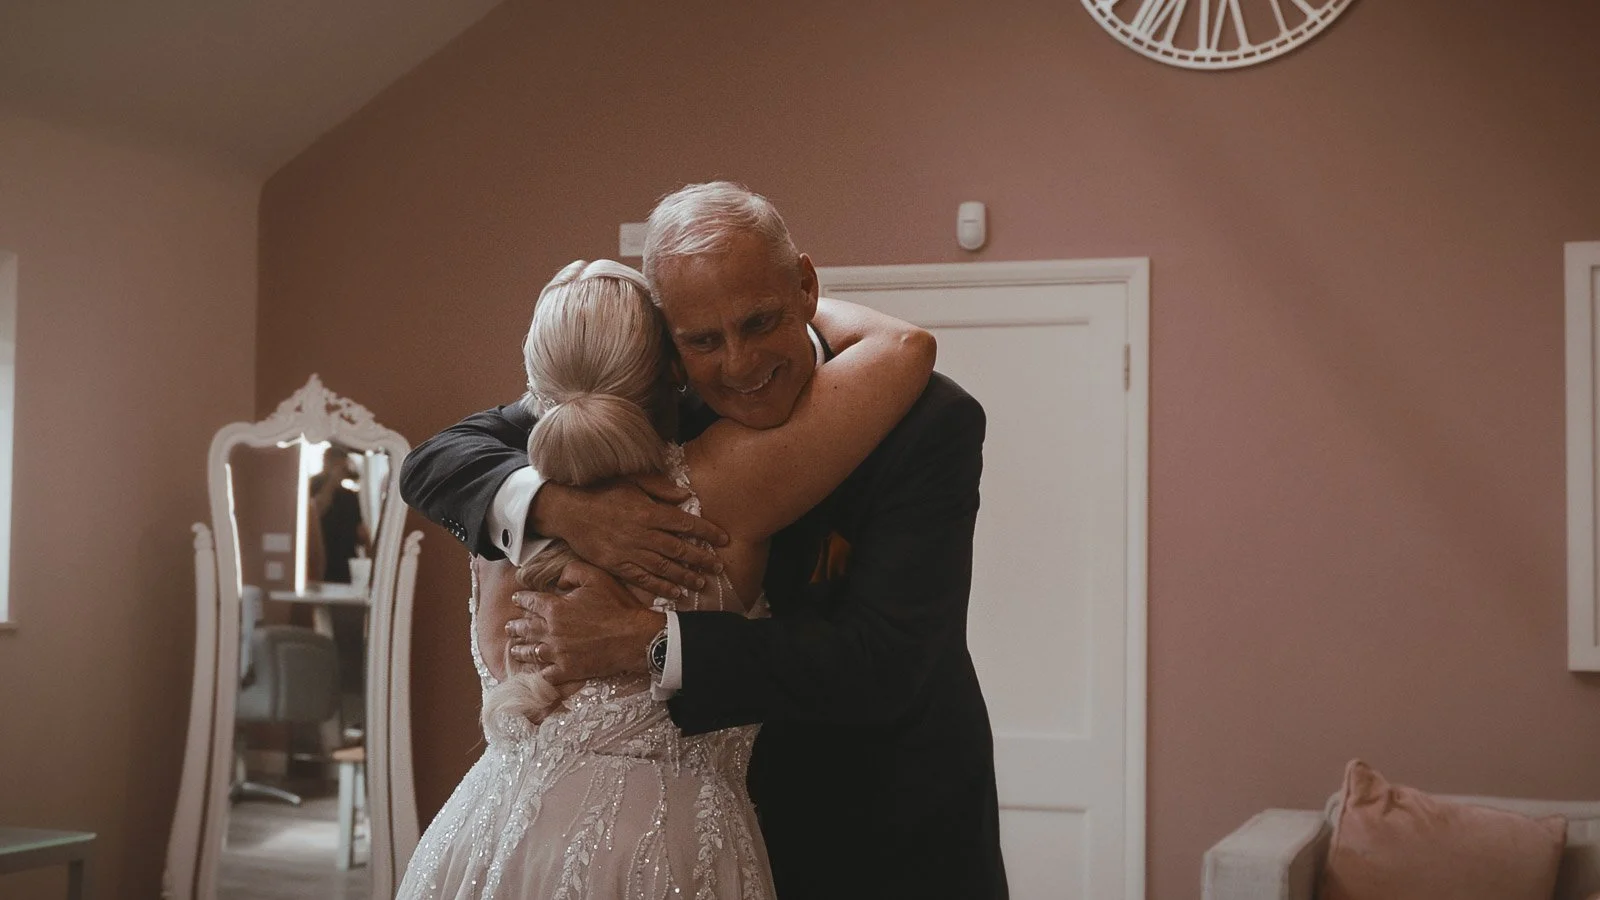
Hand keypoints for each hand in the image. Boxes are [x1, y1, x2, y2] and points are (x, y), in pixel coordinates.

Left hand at [505, 560, 664, 682]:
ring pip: (532, 652)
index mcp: (555, 608)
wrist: (634, 637)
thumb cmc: (617, 606)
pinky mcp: (568, 670)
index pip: (531, 602)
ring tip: (514, 649)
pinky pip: (547, 674)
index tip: (516, 599)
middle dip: (515, 627)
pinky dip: (539, 673)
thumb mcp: (595, 578)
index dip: (522, 600)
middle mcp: (551, 631)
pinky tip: (535, 672)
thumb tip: (558, 581)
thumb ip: (571, 573)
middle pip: (526, 629)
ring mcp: (558, 653)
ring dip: (520, 650)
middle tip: (509, 627)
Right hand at [530, 473, 727, 597]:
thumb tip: (686, 495)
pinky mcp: (616, 564)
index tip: (724, 539)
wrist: (569, 510)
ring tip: (701, 584)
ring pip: (663, 567)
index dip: (707, 532)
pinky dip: (659, 587)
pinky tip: (673, 593)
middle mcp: (642, 533)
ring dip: (684, 577)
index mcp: (649, 512)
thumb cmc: (602, 491)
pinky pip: (642, 578)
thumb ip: (660, 488)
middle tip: (718, 568)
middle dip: (701, 559)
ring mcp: (629, 551)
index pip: (686, 524)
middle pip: (678, 549)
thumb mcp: (633, 480)